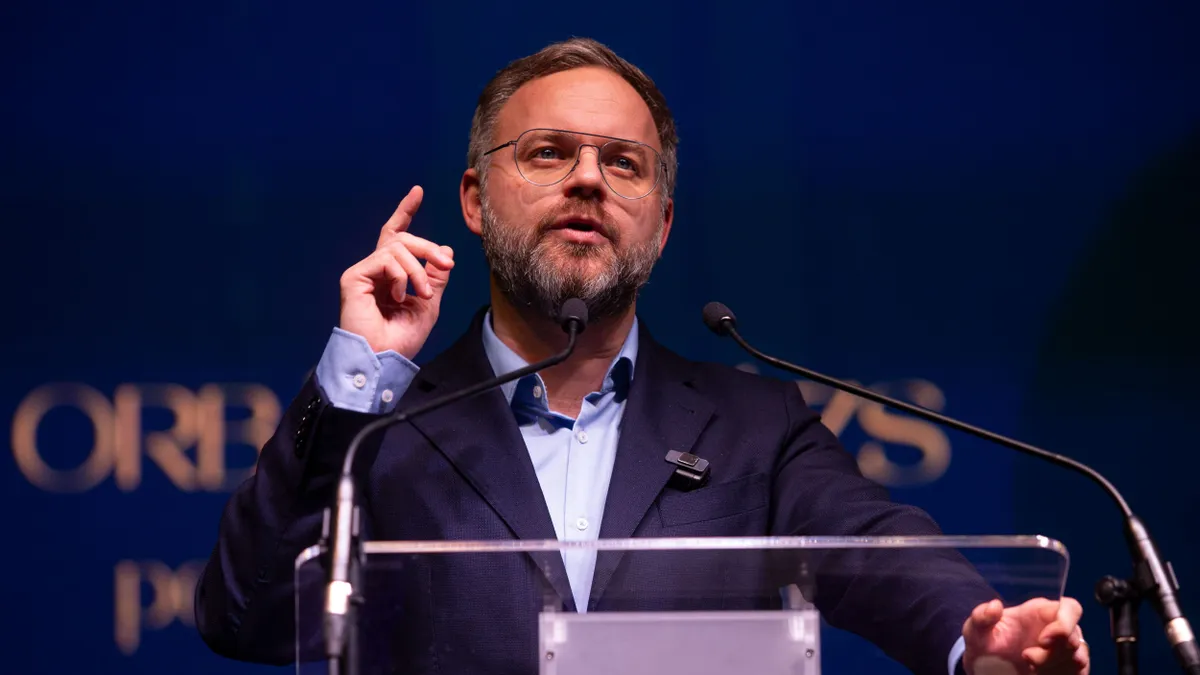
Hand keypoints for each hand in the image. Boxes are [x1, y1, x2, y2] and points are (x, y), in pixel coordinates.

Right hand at [339, 186, 454, 358]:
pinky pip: (385, 260)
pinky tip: (398, 297)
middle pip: (402, 239)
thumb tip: (445, 251)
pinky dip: (400, 276)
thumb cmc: (402, 339)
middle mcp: (375, 269)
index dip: (405, 212)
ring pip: (397, 248)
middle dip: (428, 249)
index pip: (396, 236)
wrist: (384, 358)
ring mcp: (362, 272)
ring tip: (421, 295)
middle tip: (446, 266)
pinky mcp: (354, 277)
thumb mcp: (429, 304)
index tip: (417, 191)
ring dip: (417, 270)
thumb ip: (435, 277)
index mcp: (391, 275)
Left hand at [963, 597, 1088, 673]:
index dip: (1065, 622)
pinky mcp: (1066, 670)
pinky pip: (1077, 673)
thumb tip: (994, 605)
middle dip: (1054, 653)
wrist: (986, 670)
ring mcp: (1064, 651)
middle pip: (1074, 637)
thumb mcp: (975, 630)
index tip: (1044, 640)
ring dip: (1054, 667)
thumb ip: (981, 617)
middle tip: (1027, 657)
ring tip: (1029, 668)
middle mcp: (1057, 629)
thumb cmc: (984, 645)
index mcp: (1039, 612)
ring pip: (1077, 658)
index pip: (1070, 607)